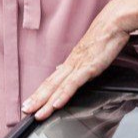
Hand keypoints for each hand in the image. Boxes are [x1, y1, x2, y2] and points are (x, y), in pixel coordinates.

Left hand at [23, 0, 131, 120]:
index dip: (39, 93)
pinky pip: (73, 84)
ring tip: (36, 114)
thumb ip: (75, 64)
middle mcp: (70, 64)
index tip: (30, 103)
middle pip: (49, 85)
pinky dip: (63, 95)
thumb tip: (61, 69)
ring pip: (57, 87)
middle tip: (24, 111)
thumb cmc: (104, 36)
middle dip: (36, 100)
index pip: (51, 80)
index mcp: (70, 62)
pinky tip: (55, 105)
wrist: (113, 23)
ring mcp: (77, 66)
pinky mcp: (88, 68)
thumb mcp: (87, 53)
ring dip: (45, 102)